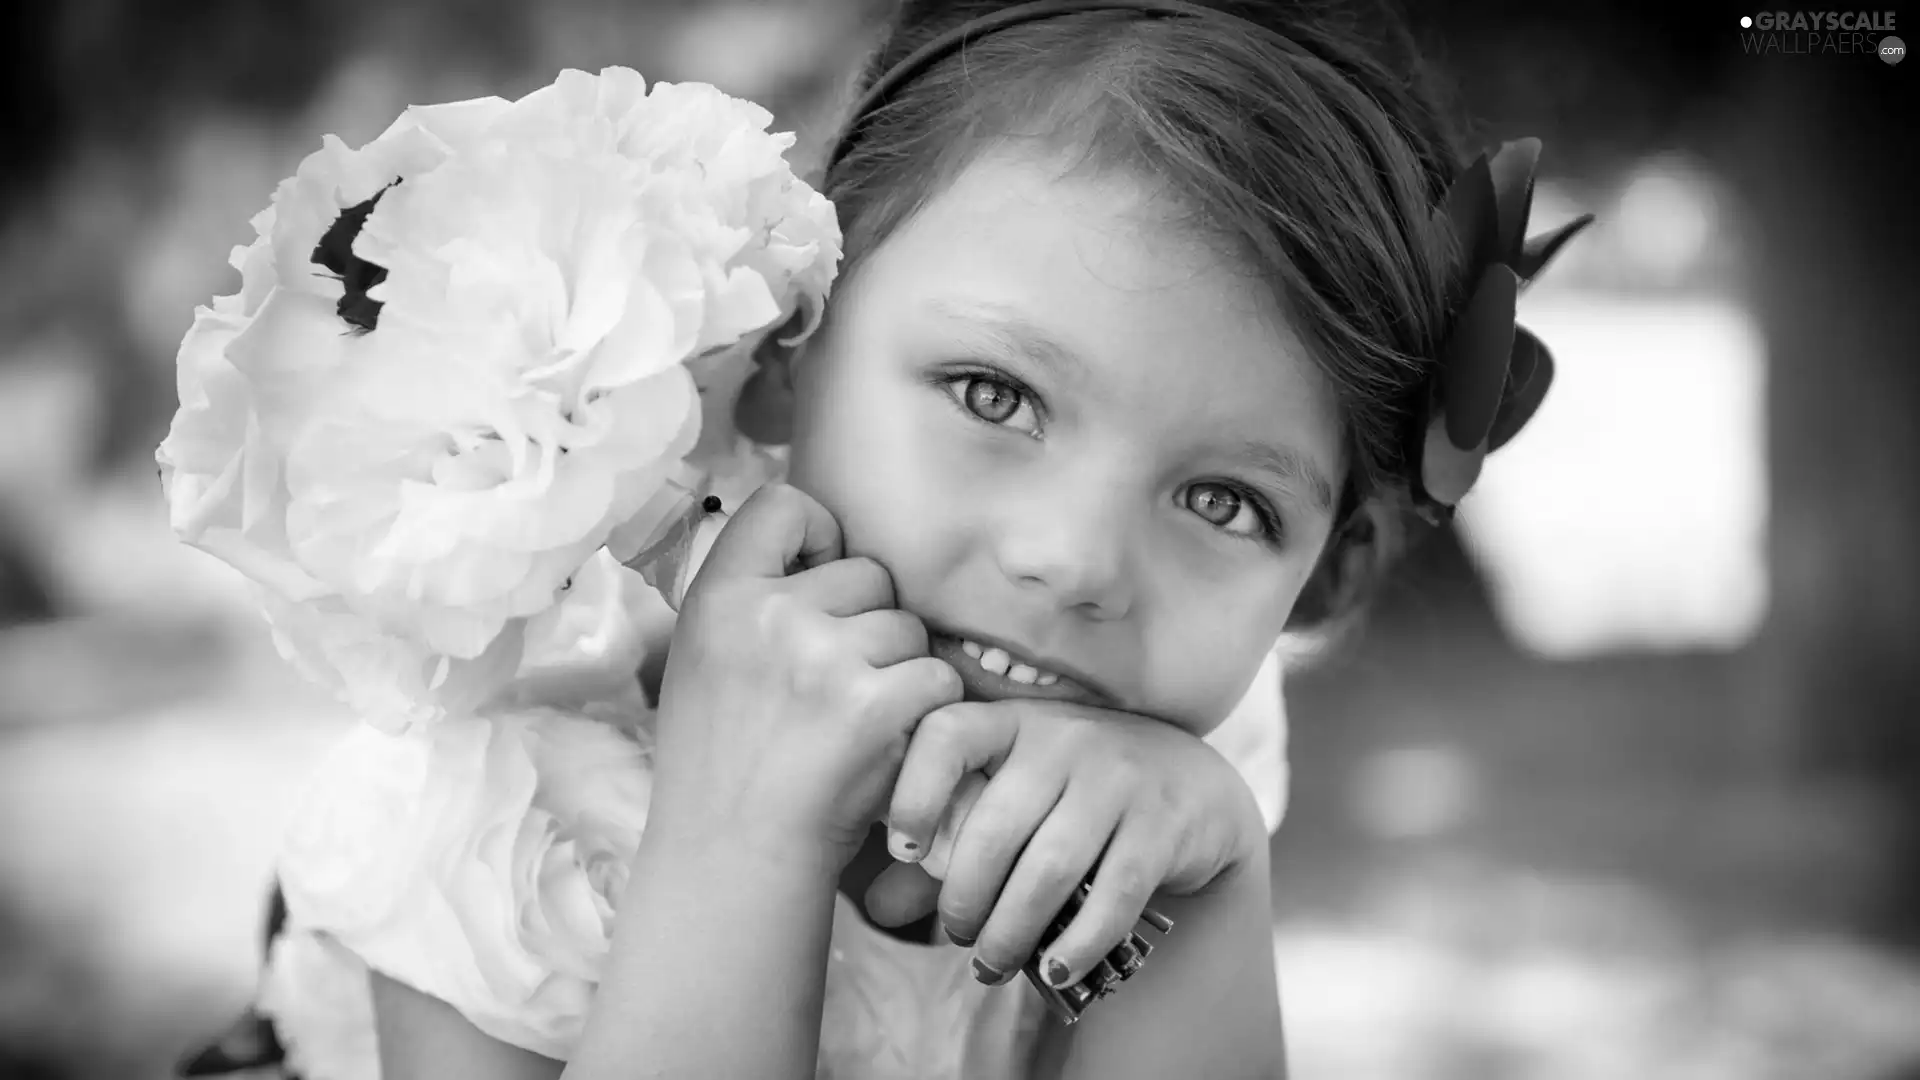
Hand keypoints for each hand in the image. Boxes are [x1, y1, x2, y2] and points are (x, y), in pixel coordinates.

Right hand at [648, 484, 963, 875]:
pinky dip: (926, 715)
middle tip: (834, 691)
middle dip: (868, 624)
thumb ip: (752, 603)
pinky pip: (937, 677)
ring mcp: (825, 658)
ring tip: (854, 728)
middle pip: (868, 574)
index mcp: (718, 597)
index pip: (785, 504)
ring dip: (900, 673)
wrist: (734, 859)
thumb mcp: (703, 663)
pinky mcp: (877, 705)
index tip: (817, 581)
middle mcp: (770, 615)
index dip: (817, 537)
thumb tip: (817, 550)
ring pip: (908, 629)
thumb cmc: (721, 767)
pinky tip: (886, 748)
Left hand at [884, 700, 1264, 989]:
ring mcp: (1118, 778)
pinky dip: (1077, 943)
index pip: (947, 734)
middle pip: (994, 827)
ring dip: (1012, 932)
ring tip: (994, 964)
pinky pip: (1111, 896)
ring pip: (1049, 869)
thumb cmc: (1073, 799)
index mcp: (1012, 722)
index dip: (912, 792)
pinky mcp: (1162, 825)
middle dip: (964, 899)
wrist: (1191, 790)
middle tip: (958, 935)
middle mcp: (1063, 739)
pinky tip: (1056, 969)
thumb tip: (877, 906)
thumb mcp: (1011, 800)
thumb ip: (945, 848)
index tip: (899, 849)